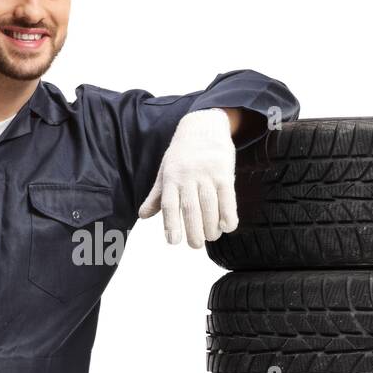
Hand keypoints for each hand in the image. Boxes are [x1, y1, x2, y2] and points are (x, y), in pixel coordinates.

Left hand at [138, 108, 237, 246]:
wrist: (203, 127)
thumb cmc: (182, 154)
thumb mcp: (165, 171)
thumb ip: (157, 196)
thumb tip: (143, 216)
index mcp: (171, 177)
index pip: (169, 204)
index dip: (171, 224)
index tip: (173, 241)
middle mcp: (188, 176)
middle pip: (191, 208)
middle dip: (194, 231)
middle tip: (195, 245)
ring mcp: (207, 174)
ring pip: (210, 205)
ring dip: (211, 226)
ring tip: (211, 237)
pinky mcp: (225, 173)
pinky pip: (228, 198)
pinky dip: (228, 215)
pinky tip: (227, 227)